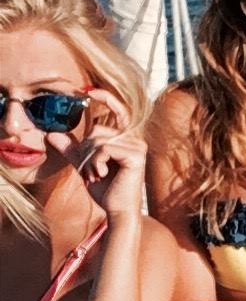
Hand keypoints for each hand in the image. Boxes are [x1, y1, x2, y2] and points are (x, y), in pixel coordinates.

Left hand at [48, 89, 144, 216]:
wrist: (117, 210)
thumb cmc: (106, 189)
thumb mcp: (84, 165)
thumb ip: (71, 149)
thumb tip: (51, 134)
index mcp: (126, 139)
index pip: (117, 111)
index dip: (105, 98)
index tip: (87, 90)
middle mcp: (135, 140)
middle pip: (97, 130)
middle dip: (86, 151)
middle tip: (90, 170)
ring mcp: (138, 147)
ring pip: (98, 140)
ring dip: (89, 160)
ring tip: (95, 174)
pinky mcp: (136, 156)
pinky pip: (104, 149)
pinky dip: (95, 162)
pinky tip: (100, 174)